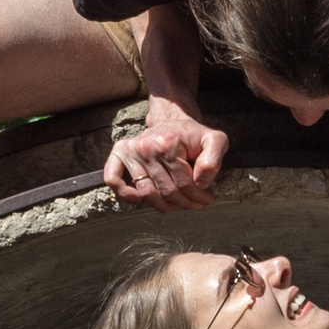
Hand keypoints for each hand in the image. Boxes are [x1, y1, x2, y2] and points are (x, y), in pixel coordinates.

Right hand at [104, 97, 228, 208]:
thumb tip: (201, 183)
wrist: (173, 121)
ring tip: (179, 205)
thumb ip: (214, 160)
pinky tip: (141, 199)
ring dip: (164, 206)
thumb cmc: (193, 136)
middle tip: (196, 205)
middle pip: (166, 191)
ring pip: (146, 193)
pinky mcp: (119, 153)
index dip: (199, 196)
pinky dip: (125, 193)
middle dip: (185, 204)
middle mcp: (145, 147)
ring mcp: (131, 151)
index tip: (208, 199)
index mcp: (168, 143)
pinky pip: (113, 179)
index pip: (184, 183)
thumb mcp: (215, 140)